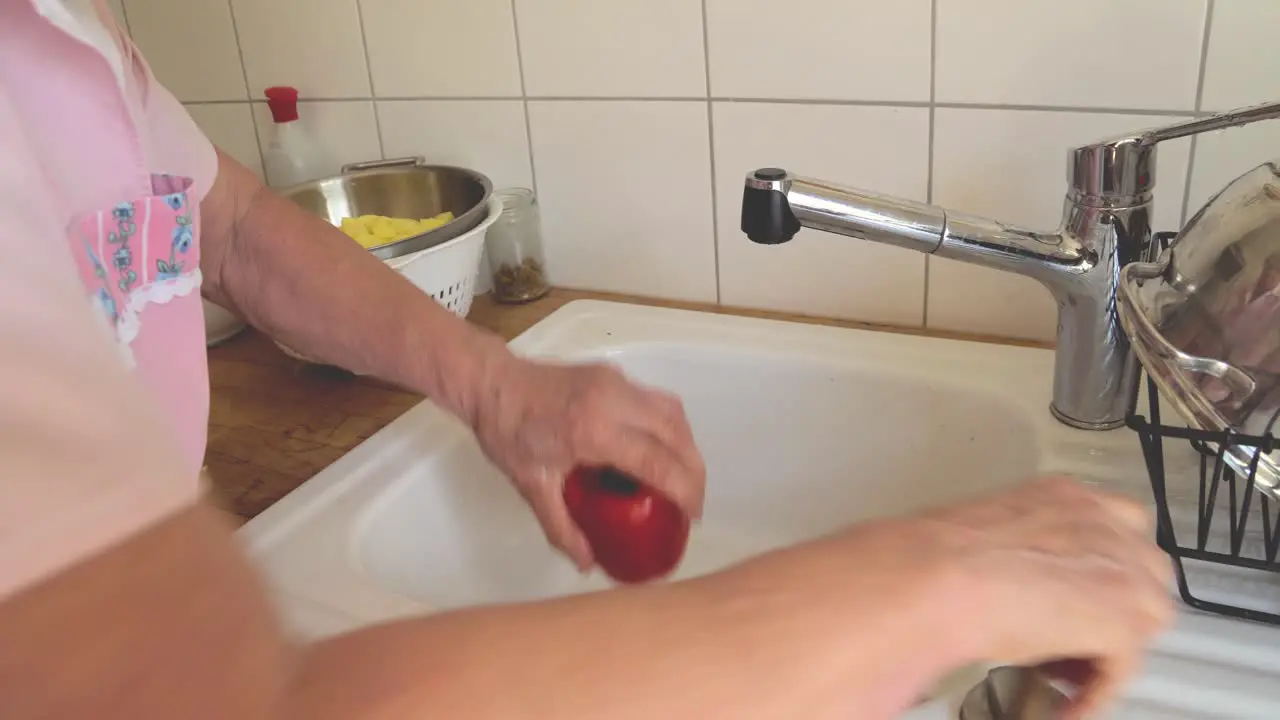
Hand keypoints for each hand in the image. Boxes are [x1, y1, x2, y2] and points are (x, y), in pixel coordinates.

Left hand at [470, 356, 705, 569]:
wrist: (492, 383)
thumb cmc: (507, 433)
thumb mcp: (532, 486)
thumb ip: (562, 528)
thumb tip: (586, 563)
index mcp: (593, 430)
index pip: (656, 461)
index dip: (684, 489)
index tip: (691, 515)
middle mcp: (613, 401)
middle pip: (676, 435)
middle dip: (694, 471)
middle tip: (692, 502)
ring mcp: (617, 382)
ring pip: (673, 413)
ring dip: (687, 446)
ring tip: (684, 477)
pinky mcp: (615, 374)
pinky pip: (657, 400)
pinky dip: (670, 427)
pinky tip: (662, 450)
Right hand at [914, 476, 1173, 718]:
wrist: (940, 576)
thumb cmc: (942, 556)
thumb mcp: (992, 535)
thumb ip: (1023, 552)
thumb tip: (1010, 583)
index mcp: (1066, 496)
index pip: (1112, 530)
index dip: (1096, 575)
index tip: (1072, 602)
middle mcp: (1104, 523)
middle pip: (1144, 573)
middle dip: (1115, 607)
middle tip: (1073, 639)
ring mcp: (1122, 568)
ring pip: (1144, 619)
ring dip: (1110, 648)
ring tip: (1068, 675)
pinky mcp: (1123, 618)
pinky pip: (1122, 666)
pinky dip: (1095, 692)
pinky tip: (1065, 706)